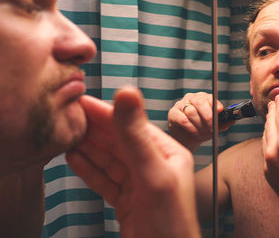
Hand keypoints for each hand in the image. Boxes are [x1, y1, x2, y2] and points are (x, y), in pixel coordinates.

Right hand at [66, 87, 199, 237]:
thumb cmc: (170, 224)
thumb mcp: (152, 175)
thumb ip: (136, 136)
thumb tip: (127, 93)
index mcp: (168, 153)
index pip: (132, 126)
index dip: (106, 113)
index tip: (83, 102)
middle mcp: (155, 165)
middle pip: (119, 141)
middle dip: (95, 129)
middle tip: (70, 117)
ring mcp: (140, 184)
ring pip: (110, 160)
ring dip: (89, 148)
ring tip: (69, 136)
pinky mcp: (128, 201)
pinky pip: (106, 180)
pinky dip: (90, 169)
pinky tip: (75, 159)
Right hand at [168, 92, 233, 150]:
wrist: (187, 139)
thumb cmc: (201, 129)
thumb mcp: (214, 127)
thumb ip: (222, 123)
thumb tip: (232, 120)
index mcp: (203, 98)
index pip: (209, 97)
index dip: (215, 105)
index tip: (220, 112)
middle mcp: (191, 98)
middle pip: (200, 102)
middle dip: (208, 116)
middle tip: (212, 127)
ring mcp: (181, 104)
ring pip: (191, 111)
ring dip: (199, 125)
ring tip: (203, 134)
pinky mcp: (173, 113)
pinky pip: (183, 119)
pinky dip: (191, 128)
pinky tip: (195, 133)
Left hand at [263, 89, 278, 231]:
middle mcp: (274, 152)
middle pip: (270, 123)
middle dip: (273, 111)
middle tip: (274, 103)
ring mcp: (268, 165)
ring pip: (265, 138)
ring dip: (269, 126)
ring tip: (273, 119)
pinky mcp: (268, 176)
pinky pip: (265, 153)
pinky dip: (268, 142)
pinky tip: (273, 140)